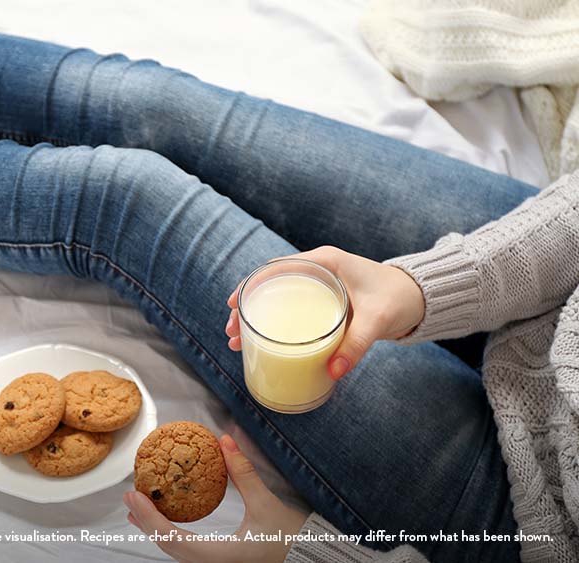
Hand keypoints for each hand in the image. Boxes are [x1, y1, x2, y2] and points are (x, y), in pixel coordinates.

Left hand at [123, 434, 307, 562]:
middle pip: (168, 547)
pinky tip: (166, 521)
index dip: (149, 517)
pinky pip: (187, 552)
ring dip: (156, 529)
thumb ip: (243, 473)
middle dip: (145, 522)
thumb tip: (226, 441)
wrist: (313, 560)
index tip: (134, 496)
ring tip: (140, 509)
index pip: (172, 538)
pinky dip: (171, 535)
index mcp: (220, 556)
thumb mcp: (267, 504)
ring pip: (176, 552)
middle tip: (130, 497)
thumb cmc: (293, 540)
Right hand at [225, 246, 424, 379]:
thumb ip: (355, 344)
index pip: (277, 268)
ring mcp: (320, 285)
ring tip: (238, 341)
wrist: (421, 297)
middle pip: (270, 286)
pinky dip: (274, 323)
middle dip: (247, 308)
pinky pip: (292, 309)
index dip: (250, 285)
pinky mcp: (325, 300)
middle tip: (231, 332)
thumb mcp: (377, 320)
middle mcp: (319, 270)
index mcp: (325, 262)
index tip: (232, 304)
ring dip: (257, 318)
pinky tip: (262, 342)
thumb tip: (332, 372)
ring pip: (278, 298)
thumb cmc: (399, 299)